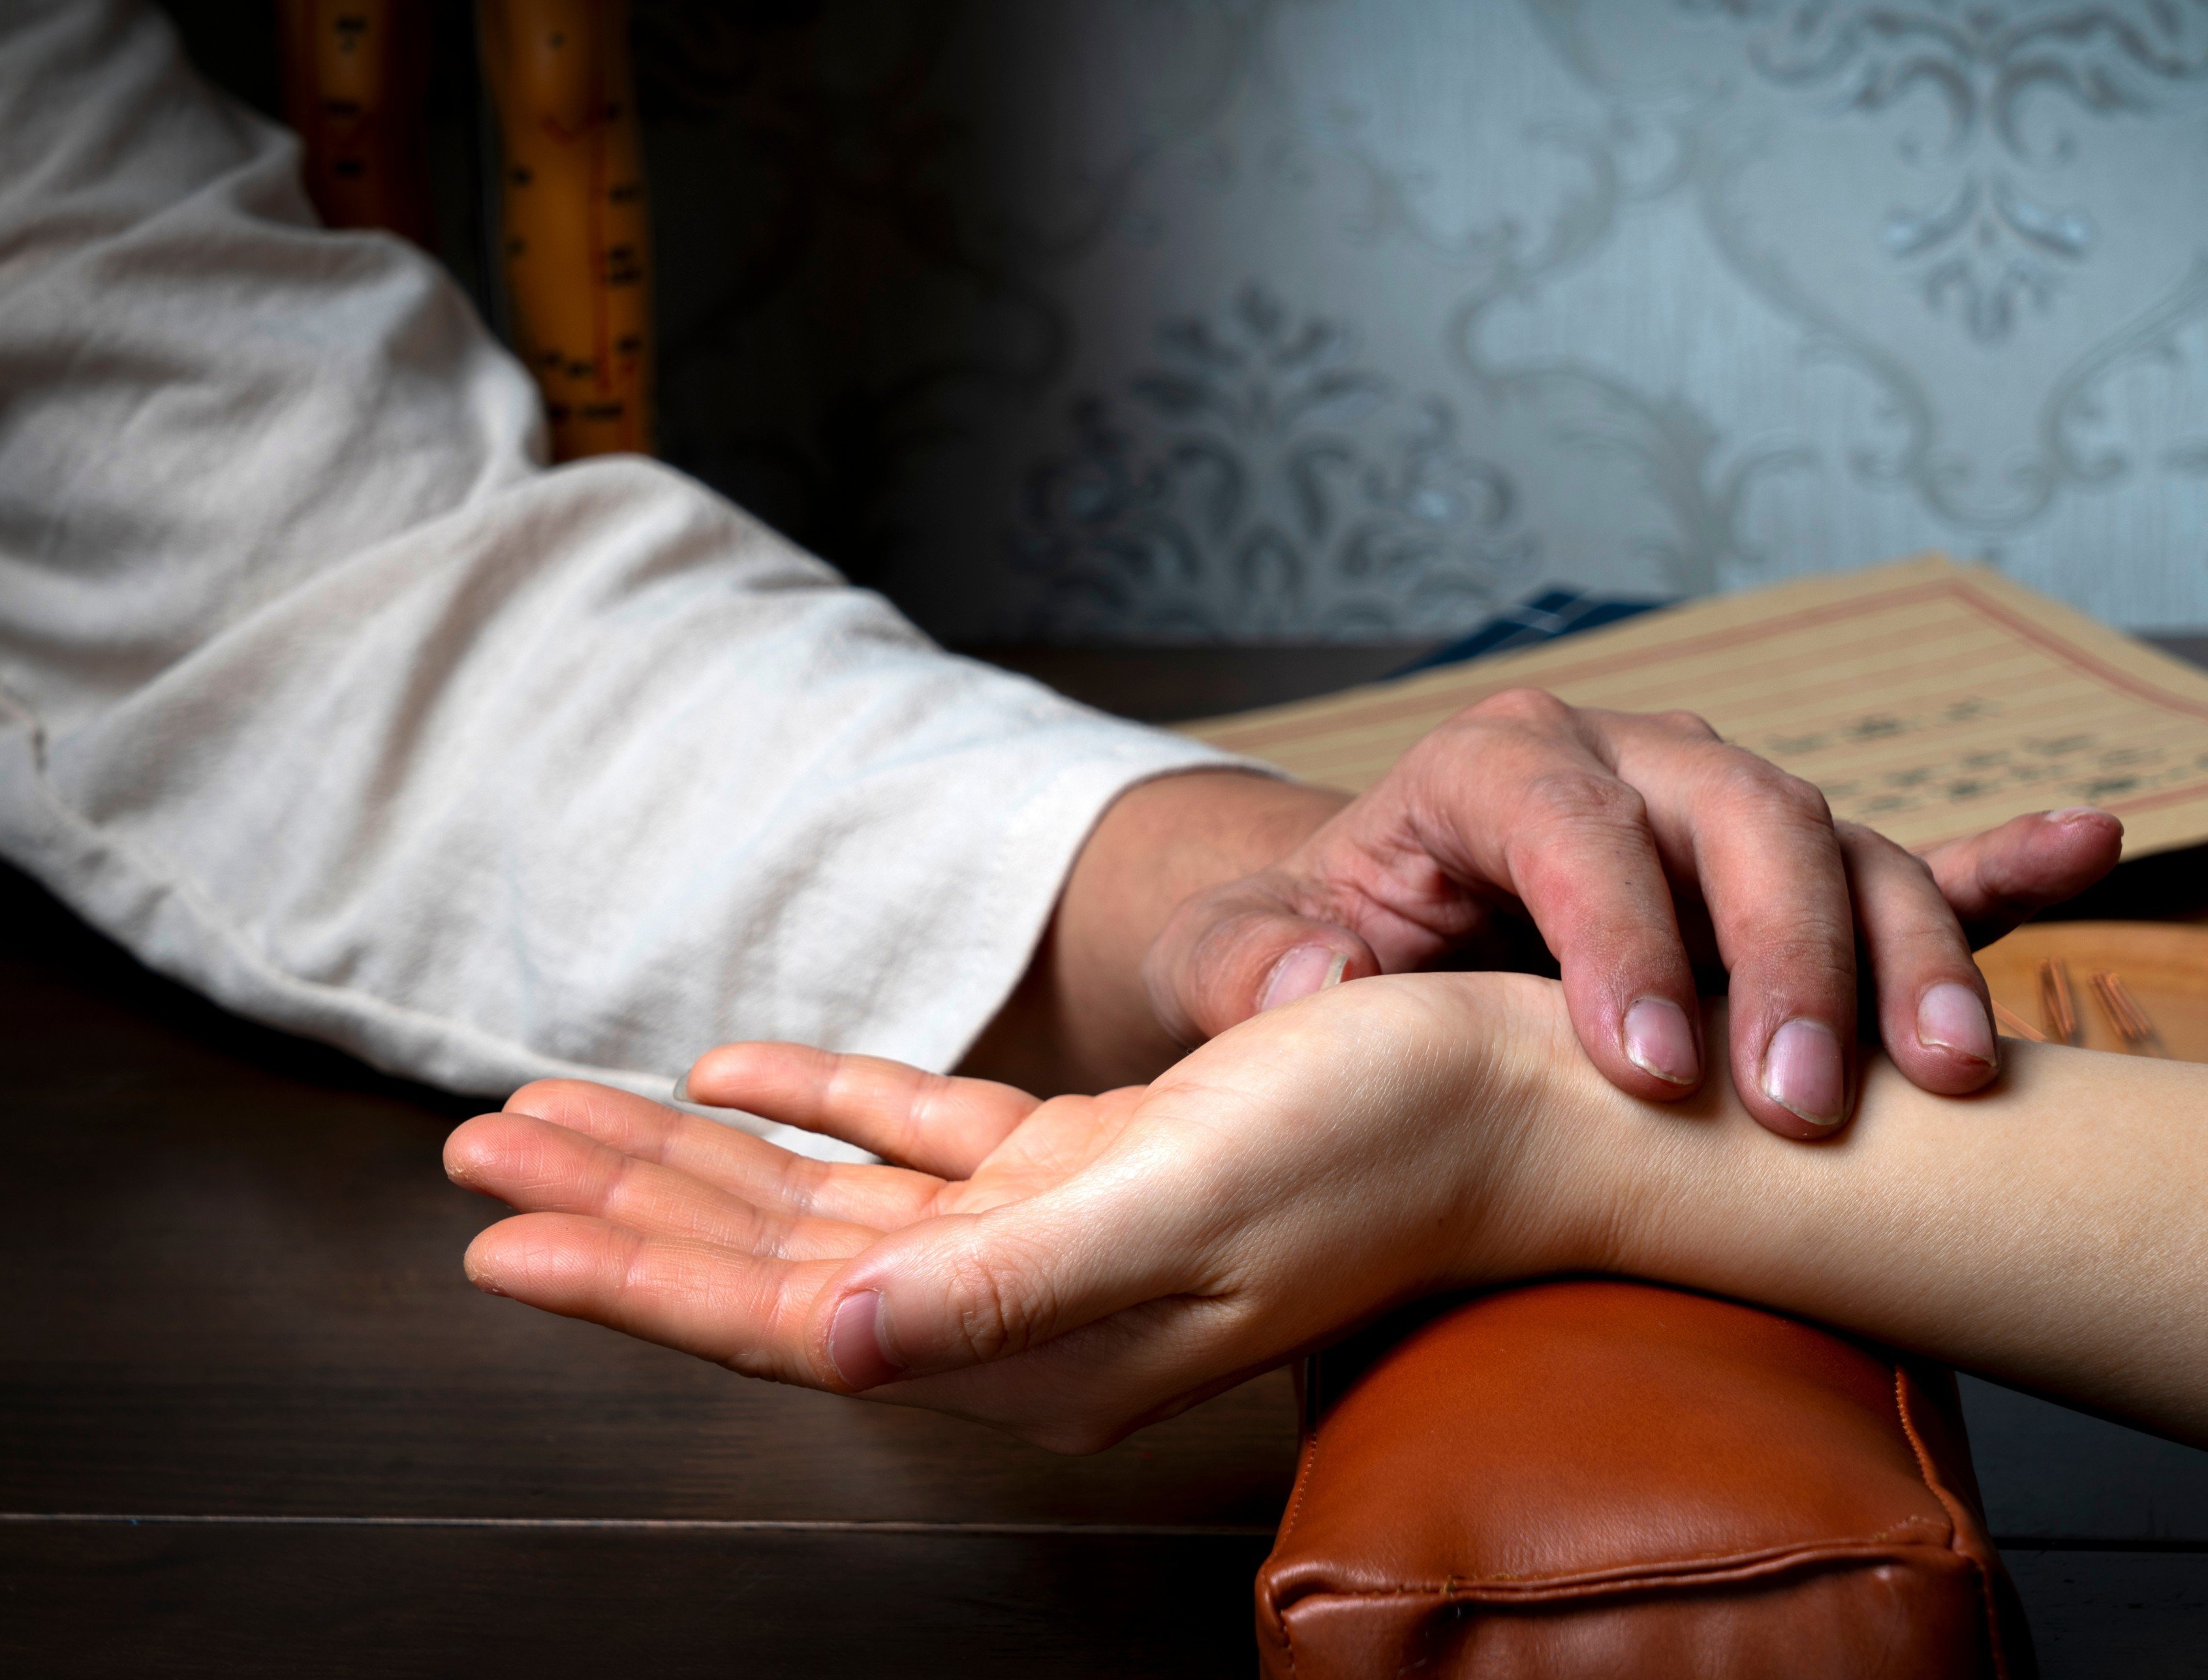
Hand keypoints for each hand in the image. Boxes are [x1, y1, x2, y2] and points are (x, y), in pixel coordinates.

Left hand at [447, 974, 1605, 1452]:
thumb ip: (1006, 1285)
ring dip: (695, 1156)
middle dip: (626, 1207)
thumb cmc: (1383, 1140)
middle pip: (780, 1260)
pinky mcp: (1100, 1161)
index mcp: (1038, 1343)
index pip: (787, 1320)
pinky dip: (828, 1102)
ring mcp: (1061, 1233)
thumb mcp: (1188, 1198)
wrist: (1522, 1102)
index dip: (634, 1277)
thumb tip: (831, 1343)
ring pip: (832, 1199)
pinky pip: (925, 1139)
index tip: (497, 1234)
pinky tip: (745, 1073)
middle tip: (477, 1151)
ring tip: (559, 1111)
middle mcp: (1032, 1307)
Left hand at [1145, 691, 2120, 1134]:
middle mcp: (1632, 767)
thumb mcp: (1240, 953)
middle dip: (1787, 956)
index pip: (1573, 821)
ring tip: (1950, 1076)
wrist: (1366, 931)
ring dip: (1906, 955)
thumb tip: (1326, 971)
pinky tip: (2091, 845)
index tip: (1647, 1072)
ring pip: (1843, 851)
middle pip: (1742, 821)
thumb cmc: (1309, 944)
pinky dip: (1997, 865)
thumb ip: (1257, 962)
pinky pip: (1909, 863)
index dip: (1618, 933)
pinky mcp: (1785, 888)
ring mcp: (1723, 821)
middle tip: (1802, 1107)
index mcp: (1497, 766)